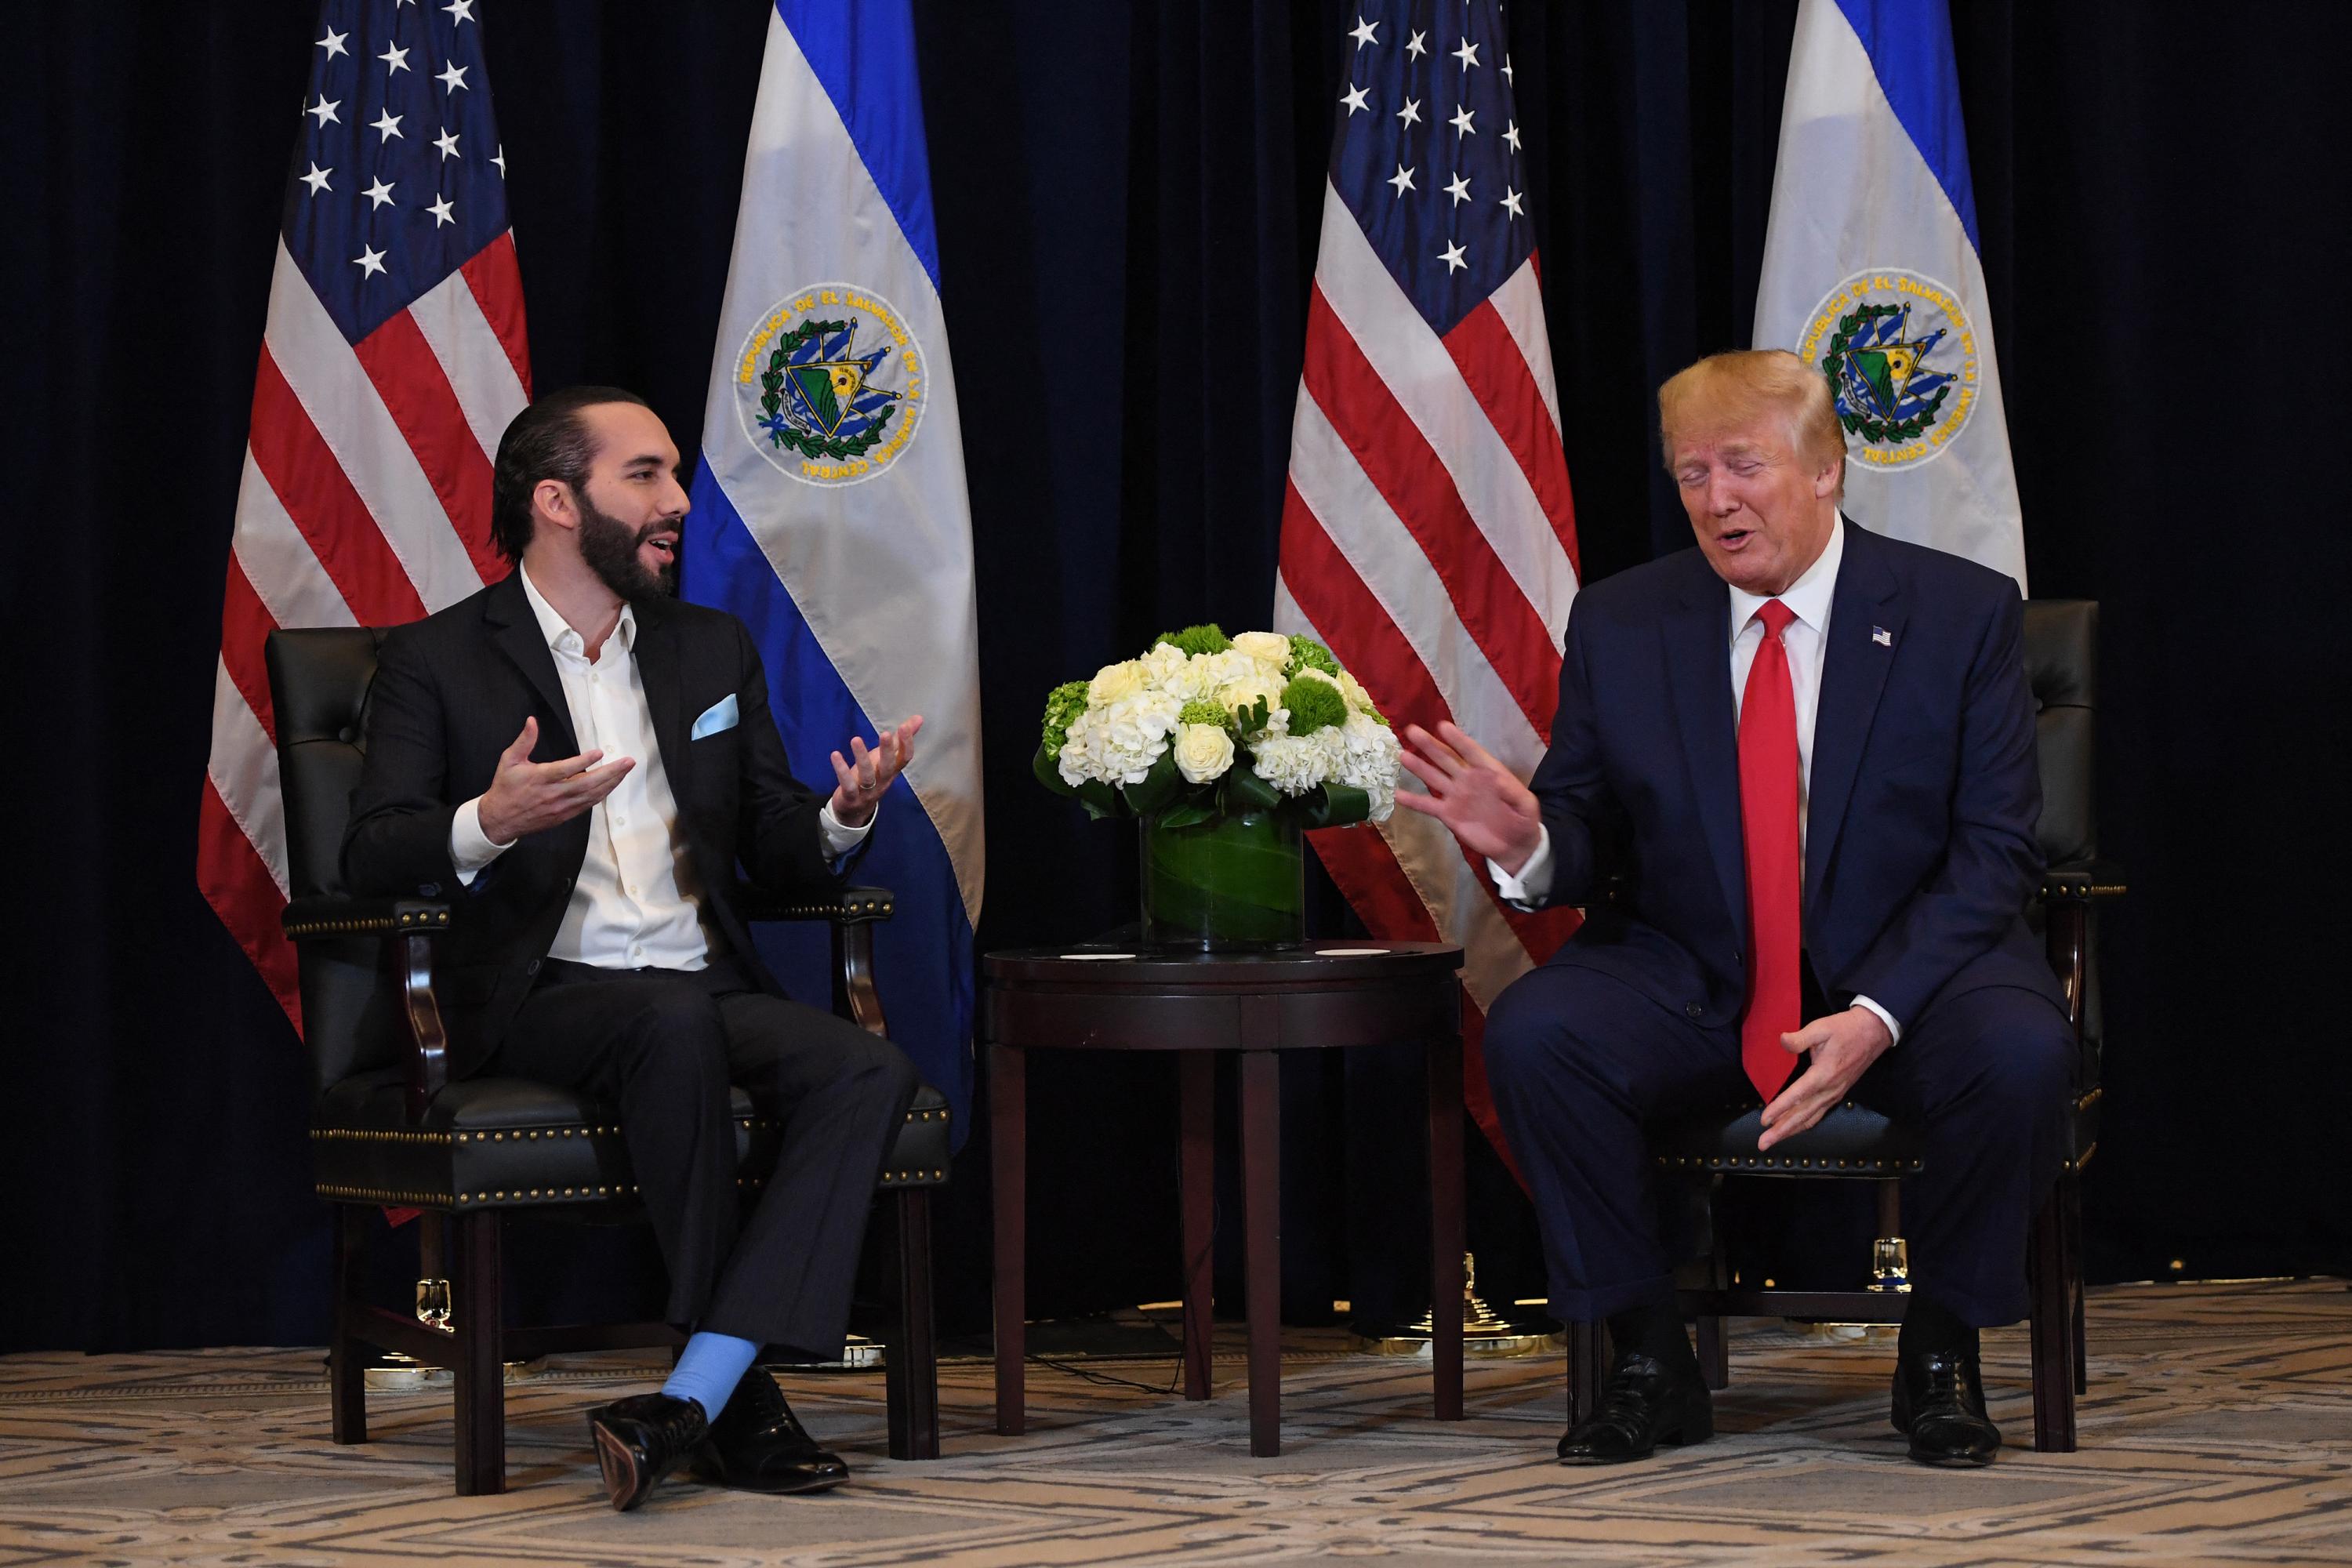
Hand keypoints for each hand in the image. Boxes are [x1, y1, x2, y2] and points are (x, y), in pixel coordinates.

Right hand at [475, 717, 634, 843]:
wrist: (500, 819)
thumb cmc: (506, 787)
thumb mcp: (509, 760)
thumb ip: (524, 741)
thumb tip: (532, 721)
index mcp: (540, 778)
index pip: (566, 770)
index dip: (583, 762)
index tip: (599, 752)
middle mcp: (554, 794)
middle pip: (587, 784)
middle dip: (611, 773)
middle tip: (628, 762)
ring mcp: (561, 807)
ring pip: (592, 795)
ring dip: (611, 783)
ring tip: (625, 771)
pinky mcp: (565, 815)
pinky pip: (588, 804)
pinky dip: (601, 794)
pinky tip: (612, 785)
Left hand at [829, 716, 922, 828]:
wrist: (856, 810)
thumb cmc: (873, 777)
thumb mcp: (887, 758)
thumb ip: (901, 739)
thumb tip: (919, 717)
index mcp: (892, 770)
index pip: (905, 758)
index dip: (907, 744)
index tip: (904, 726)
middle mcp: (883, 781)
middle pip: (888, 767)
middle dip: (888, 751)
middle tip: (885, 734)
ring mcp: (867, 791)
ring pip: (867, 776)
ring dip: (862, 758)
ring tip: (856, 739)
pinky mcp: (851, 796)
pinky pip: (847, 784)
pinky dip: (841, 770)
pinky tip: (835, 754)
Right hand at [1388, 721, 1543, 870]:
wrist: (1514, 845)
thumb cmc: (1523, 820)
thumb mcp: (1525, 805)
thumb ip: (1513, 793)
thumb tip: (1500, 781)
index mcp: (1488, 772)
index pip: (1470, 752)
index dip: (1457, 740)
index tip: (1442, 726)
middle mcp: (1468, 779)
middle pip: (1446, 759)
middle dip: (1430, 745)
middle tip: (1412, 731)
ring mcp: (1456, 796)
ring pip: (1434, 777)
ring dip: (1418, 766)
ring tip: (1402, 755)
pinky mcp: (1448, 814)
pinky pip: (1428, 805)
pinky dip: (1414, 801)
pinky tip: (1398, 794)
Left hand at [1756, 1006, 1895, 1150]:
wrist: (1874, 1033)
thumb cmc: (1846, 1029)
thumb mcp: (1822, 1028)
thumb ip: (1800, 1038)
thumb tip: (1782, 1041)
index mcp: (1823, 1074)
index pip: (1798, 1095)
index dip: (1780, 1108)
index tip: (1764, 1120)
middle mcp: (1829, 1090)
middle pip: (1802, 1115)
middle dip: (1781, 1130)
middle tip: (1762, 1144)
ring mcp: (1835, 1094)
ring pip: (1810, 1118)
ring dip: (1791, 1130)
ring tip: (1773, 1140)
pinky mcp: (1838, 1094)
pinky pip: (1819, 1114)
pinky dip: (1804, 1124)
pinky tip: (1794, 1128)